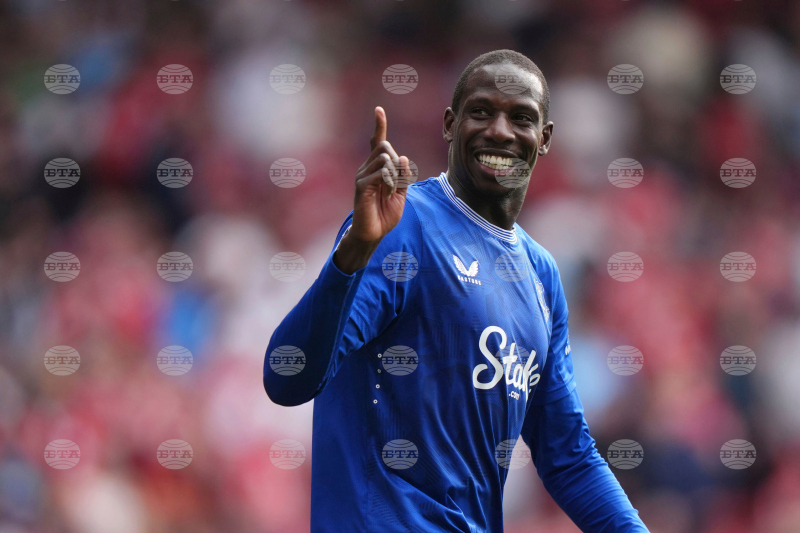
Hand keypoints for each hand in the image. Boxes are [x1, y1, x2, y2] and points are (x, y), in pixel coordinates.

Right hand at [334, 107, 411, 273]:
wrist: (373, 233)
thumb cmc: (385, 214)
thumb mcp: (401, 193)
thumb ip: (404, 175)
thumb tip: (402, 157)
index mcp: (377, 168)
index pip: (377, 142)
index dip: (379, 126)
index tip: (379, 109)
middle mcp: (367, 168)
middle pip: (385, 147)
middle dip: (396, 162)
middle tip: (397, 183)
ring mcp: (362, 175)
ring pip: (384, 158)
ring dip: (394, 174)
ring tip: (390, 191)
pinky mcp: (361, 185)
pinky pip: (380, 173)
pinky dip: (389, 182)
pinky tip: (386, 193)